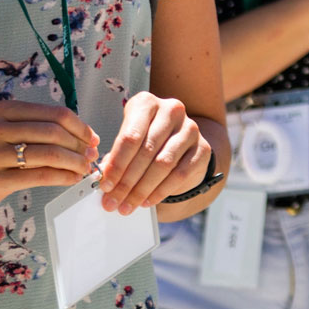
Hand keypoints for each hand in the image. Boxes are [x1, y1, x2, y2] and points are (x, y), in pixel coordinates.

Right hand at [0, 100, 99, 221]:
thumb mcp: (2, 133)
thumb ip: (37, 130)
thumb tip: (84, 138)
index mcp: (3, 110)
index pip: (55, 114)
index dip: (81, 127)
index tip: (92, 138)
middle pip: (55, 133)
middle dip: (80, 146)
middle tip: (91, 156)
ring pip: (49, 154)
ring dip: (75, 162)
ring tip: (83, 169)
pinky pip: (40, 176)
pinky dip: (63, 177)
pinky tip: (71, 179)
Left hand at [99, 92, 210, 212]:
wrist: (180, 142)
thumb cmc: (146, 139)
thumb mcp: (128, 141)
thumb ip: (116, 158)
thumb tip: (105, 181)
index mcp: (147, 104)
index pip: (130, 137)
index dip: (116, 164)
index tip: (105, 185)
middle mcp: (172, 111)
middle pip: (146, 151)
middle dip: (126, 181)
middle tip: (113, 200)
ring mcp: (190, 128)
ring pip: (163, 164)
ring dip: (142, 189)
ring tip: (127, 205)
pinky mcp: (203, 148)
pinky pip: (179, 174)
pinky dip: (160, 191)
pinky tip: (147, 201)